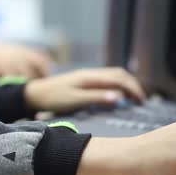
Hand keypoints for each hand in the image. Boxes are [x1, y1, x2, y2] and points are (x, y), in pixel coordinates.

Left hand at [24, 67, 145, 112]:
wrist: (34, 94)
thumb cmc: (53, 98)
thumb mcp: (74, 100)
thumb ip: (96, 98)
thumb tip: (118, 97)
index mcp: (90, 77)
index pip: (119, 78)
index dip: (133, 88)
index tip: (141, 101)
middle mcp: (91, 73)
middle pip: (119, 74)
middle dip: (133, 85)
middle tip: (141, 100)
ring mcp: (88, 75)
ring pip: (114, 75)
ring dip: (126, 84)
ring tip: (134, 98)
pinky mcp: (84, 80)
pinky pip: (106, 79)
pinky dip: (117, 85)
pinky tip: (118, 95)